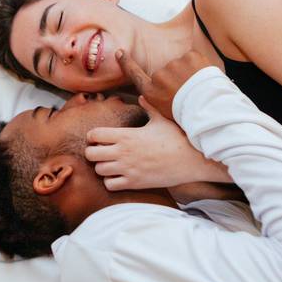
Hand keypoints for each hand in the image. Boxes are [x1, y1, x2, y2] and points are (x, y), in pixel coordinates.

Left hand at [85, 97, 229, 190]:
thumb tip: (142, 95)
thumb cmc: (177, 138)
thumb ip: (148, 107)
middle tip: (101, 151)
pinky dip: (111, 181)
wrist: (191, 160)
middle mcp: (124, 152)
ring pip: (99, 170)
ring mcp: (128, 169)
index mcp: (127, 135)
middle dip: (92, 152)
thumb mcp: (161, 119)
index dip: (93, 135)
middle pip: (90, 154)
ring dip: (102, 167)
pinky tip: (119, 175)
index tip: (99, 137)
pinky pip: (111, 185)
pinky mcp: (135, 183)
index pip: (95, 134)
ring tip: (111, 163)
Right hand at [117, 49, 212, 119]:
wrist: (210, 109)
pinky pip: (193, 58)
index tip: (120, 52)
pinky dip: (199, 65)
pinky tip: (204, 78)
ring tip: (199, 88)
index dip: (126, 63)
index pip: (135, 74)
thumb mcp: (166, 114)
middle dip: (177, 78)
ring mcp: (174, 65)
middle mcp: (159, 76)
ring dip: (189, 72)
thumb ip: (154, 102)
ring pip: (181, 65)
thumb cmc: (189, 116)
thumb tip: (142, 96)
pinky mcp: (190, 56)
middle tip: (190, 92)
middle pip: (166, 73)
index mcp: (152, 92)